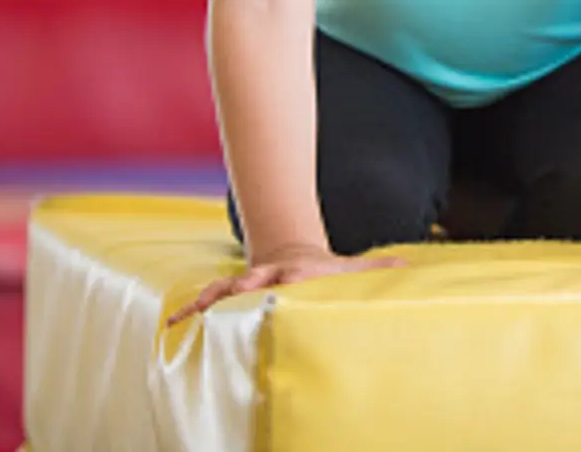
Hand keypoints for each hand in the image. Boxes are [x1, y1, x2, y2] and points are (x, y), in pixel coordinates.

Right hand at [167, 245, 401, 323]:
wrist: (293, 253)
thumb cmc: (324, 270)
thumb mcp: (349, 268)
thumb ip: (376, 269)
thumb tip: (409, 266)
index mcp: (297, 270)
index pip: (293, 272)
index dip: (288, 276)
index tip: (283, 281)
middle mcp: (267, 274)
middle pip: (252, 279)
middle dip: (242, 288)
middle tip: (233, 296)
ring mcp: (246, 282)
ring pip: (222, 289)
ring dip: (205, 302)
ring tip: (185, 318)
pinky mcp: (229, 293)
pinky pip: (206, 301)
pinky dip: (189, 311)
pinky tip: (171, 327)